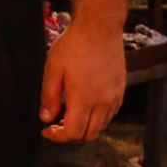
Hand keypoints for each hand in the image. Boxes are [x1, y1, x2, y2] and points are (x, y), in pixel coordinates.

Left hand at [40, 20, 126, 141]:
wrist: (99, 29)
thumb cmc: (74, 45)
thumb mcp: (53, 69)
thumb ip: (49, 96)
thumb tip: (46, 118)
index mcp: (84, 99)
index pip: (73, 133)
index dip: (58, 137)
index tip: (46, 131)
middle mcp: (103, 102)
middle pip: (89, 135)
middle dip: (71, 136)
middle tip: (56, 125)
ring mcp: (114, 97)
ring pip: (102, 126)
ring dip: (85, 128)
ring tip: (68, 115)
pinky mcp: (120, 90)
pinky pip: (111, 114)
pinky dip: (98, 118)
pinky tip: (85, 106)